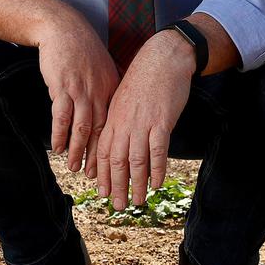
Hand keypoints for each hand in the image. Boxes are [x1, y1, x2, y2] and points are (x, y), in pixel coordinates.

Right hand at [39, 6, 119, 177]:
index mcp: (111, 89)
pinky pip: (62, 116)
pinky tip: (59, 148)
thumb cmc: (81, 49)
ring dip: (79, 151)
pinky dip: (60, 134)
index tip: (112, 166)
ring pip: (82, 128)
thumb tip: (109, 112)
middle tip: (97, 178)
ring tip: (75, 168)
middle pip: (100, 131)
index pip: (114, 125)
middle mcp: (99, 92)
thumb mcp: (102, 68)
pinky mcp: (63, 87)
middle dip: (99, 157)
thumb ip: (106, 91)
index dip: (112, 148)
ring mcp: (81, 90)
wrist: (64, 28)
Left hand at [96, 31, 195, 209]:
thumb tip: (118, 137)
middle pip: (116, 161)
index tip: (101, 191)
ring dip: (136, 184)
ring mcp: (142, 123)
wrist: (164, 58)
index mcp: (113, 117)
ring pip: (136, 161)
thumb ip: (120, 118)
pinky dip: (156, 170)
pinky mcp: (161, 122)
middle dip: (116, 186)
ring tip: (137, 201)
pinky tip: (156, 184)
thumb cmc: (145, 77)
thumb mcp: (124, 97)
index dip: (101, 174)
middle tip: (117, 205)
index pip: (102, 151)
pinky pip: (157, 152)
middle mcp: (124, 123)